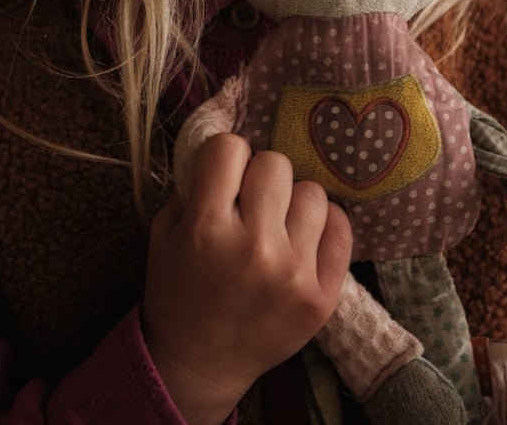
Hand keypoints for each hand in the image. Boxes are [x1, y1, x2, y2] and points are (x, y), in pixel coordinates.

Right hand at [142, 133, 352, 424]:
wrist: (200, 363)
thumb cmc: (178, 290)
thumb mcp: (166, 232)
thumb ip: (192, 184)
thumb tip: (227, 143)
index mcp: (206, 229)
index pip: (229, 148)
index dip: (223, 158)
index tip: (221, 178)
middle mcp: (254, 248)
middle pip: (276, 164)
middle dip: (259, 178)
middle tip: (249, 204)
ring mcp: (294, 273)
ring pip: (312, 192)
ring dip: (291, 203)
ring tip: (276, 226)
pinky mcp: (323, 296)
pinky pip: (341, 228)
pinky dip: (323, 226)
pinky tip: (302, 239)